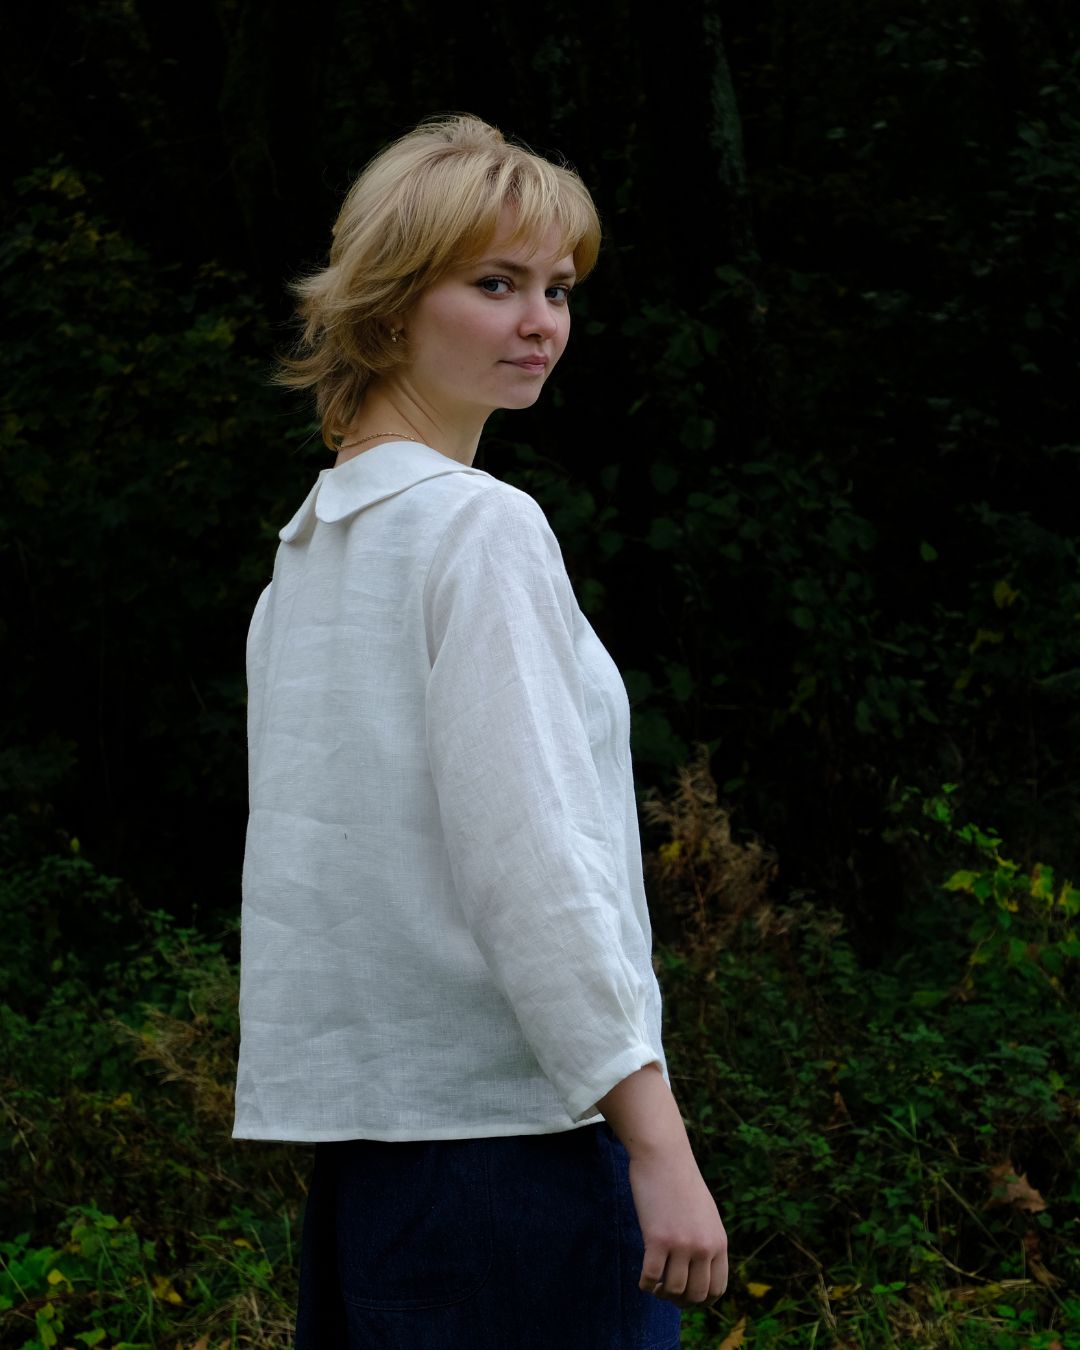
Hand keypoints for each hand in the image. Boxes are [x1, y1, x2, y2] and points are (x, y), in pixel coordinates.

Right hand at [629, 1149, 727, 1304]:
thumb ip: (707, 1240)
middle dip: (680, 1301)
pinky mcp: (658, 1239)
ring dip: (661, 1293)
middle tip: (666, 1292)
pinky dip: (645, 1284)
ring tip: (654, 1284)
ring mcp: (681, 1244)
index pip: (717, 1288)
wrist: (664, 1156)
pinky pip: (651, 1277)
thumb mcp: (705, 1214)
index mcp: (718, 1242)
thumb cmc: (680, 1182)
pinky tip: (642, 1279)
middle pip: (695, 1294)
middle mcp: (704, 1247)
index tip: (687, 1297)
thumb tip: (700, 1269)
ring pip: (673, 1290)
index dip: (701, 1300)